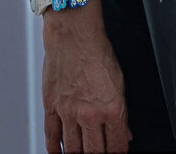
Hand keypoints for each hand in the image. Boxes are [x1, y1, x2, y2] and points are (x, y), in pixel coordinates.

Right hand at [42, 11, 128, 152]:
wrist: (74, 34)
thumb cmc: (96, 51)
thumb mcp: (119, 82)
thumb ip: (121, 112)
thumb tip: (124, 131)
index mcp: (112, 109)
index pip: (117, 147)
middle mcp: (90, 114)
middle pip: (94, 153)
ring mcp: (69, 112)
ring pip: (73, 149)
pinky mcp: (51, 106)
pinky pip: (52, 136)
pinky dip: (54, 149)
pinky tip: (58, 153)